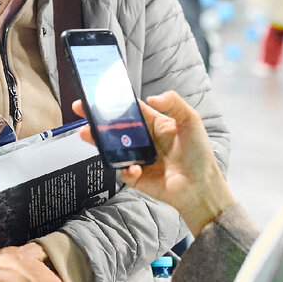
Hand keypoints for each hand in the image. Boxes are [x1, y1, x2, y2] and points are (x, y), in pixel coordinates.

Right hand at [75, 91, 233, 235]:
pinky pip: (123, 171)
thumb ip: (174, 103)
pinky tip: (134, 167)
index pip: (130, 110)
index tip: (97, 95)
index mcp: (155, 124)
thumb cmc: (199, 154)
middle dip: (96, 119)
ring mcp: (139, 159)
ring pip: (113, 148)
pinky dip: (126, 168)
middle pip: (115, 127)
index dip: (113, 101)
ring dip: (99, 141)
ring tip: (86, 134)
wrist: (201, 187)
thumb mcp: (191, 120)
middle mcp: (144, 140)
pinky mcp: (137, 177)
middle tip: (81, 110)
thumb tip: (152, 96)